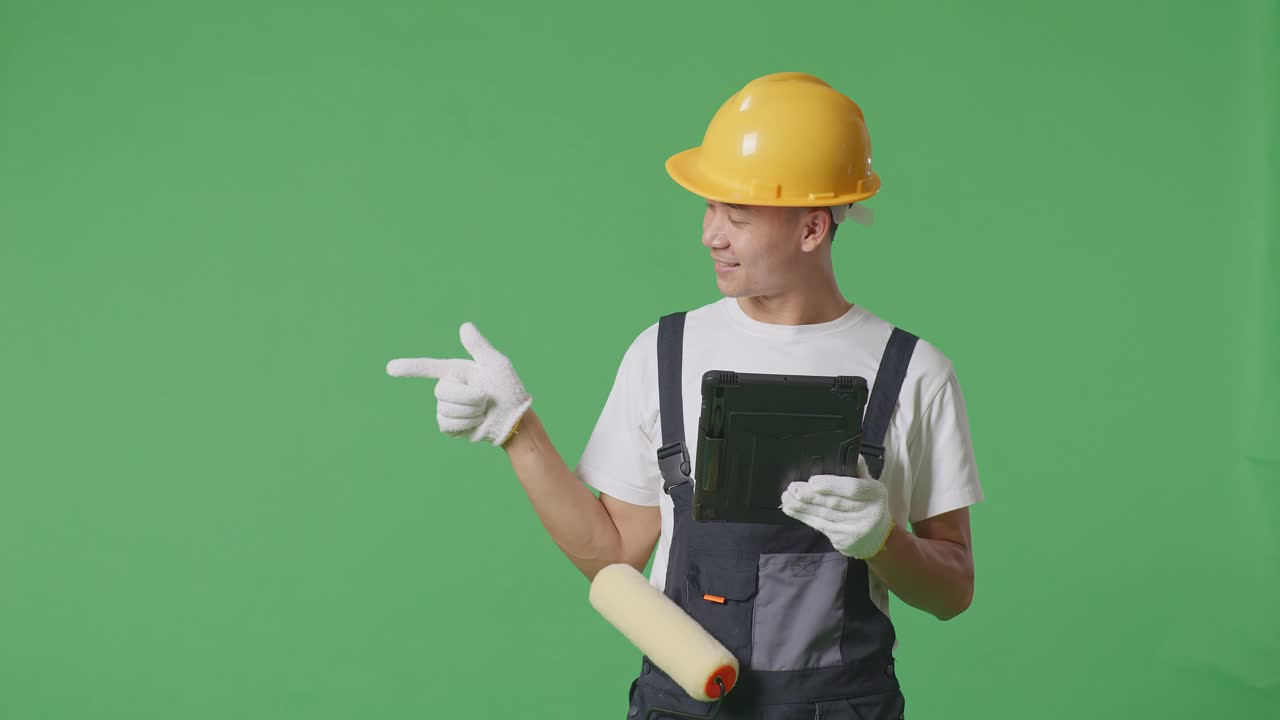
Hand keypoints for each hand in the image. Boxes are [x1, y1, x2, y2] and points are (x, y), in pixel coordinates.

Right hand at [386, 322, 532, 446]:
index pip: (428, 367)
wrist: (514, 420)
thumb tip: (464, 326)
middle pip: (442, 392)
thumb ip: (479, 347)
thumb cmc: (509, 389)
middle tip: (485, 399)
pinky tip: (476, 423)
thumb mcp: (496, 365)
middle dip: (468, 397)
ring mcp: (447, 407)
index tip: (389, 368)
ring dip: (470, 412)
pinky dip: (465, 425)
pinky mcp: (450, 425)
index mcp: (456, 371)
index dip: (409, 367)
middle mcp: (449, 388)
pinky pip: (446, 425)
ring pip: (446, 410)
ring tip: (483, 411)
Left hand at [780, 455, 893, 559]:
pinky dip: (804, 517)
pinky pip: (821, 526)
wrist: (878, 538)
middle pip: (834, 502)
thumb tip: (852, 453)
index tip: (812, 481)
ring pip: (824, 515)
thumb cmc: (871, 505)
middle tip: (792, 488)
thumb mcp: (871, 486)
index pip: (852, 488)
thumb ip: (859, 470)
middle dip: (809, 495)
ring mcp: (855, 529)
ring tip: (787, 498)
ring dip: (802, 507)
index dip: (831, 485)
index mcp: (875, 494)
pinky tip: (793, 510)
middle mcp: (868, 513)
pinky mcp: (843, 540)